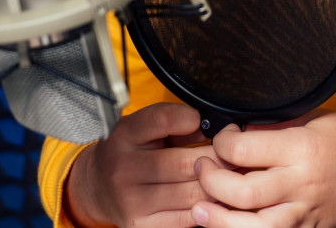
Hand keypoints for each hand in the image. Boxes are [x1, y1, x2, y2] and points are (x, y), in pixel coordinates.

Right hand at [64, 102, 225, 227]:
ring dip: (221, 184)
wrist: (96, 188)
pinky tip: (217, 196)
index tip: (205, 122)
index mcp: (124, 135)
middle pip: (187, 163)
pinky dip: (208, 206)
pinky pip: (189, 218)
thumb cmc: (130, 151)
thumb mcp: (144, 128)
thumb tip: (220, 129)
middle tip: (239, 153)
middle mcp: (124, 169)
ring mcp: (132, 202)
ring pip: (194, 193)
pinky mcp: (143, 227)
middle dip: (220, 156)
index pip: (164, 119)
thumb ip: (177, 123)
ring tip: (235, 174)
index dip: (192, 118)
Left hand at [190, 110, 335, 226]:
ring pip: (250, 227)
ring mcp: (301, 213)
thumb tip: (238, 127)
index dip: (221, 141)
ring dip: (218, 219)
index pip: (244, 149)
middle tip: (202, 166)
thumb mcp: (316, 118)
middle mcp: (300, 184)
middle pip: (241, 192)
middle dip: (210, 180)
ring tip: (200, 207)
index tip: (222, 136)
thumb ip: (277, 125)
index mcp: (303, 149)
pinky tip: (224, 222)